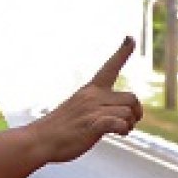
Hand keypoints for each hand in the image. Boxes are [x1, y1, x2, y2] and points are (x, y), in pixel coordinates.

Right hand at [33, 37, 143, 162]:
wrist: (40, 140)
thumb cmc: (62, 128)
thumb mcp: (80, 108)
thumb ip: (99, 106)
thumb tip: (123, 114)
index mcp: (91, 90)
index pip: (110, 67)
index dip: (122, 53)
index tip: (131, 37)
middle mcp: (93, 96)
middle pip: (131, 97)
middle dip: (137, 112)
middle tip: (130, 123)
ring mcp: (92, 110)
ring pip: (128, 113)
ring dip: (129, 125)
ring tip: (119, 131)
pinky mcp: (92, 125)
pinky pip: (119, 123)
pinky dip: (123, 129)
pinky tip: (118, 134)